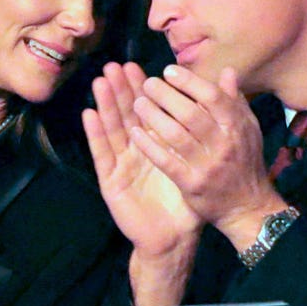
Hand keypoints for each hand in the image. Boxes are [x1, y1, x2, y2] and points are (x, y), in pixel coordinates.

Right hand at [82, 63, 201, 256]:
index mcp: (157, 145)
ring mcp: (122, 164)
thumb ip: (205, 137)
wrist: (173, 239)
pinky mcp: (111, 180)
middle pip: (128, 115)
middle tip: (116, 65)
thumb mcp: (197, 165)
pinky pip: (102, 154)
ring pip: (113, 129)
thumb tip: (217, 111)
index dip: (143, 90)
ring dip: (106, 104)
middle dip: (122, 90)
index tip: (140, 66)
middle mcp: (137, 151)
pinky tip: (89, 114)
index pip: (149, 112)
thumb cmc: (186, 204)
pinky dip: (95, 134)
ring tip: (101, 81)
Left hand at [131, 64, 293, 245]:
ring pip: (175, 135)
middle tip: (147, 84)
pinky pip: (166, 161)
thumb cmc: (244, 162)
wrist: (248, 206)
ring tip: (137, 103)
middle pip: (190, 114)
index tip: (168, 71)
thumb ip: (234, 101)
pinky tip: (134, 132)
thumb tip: (226, 71)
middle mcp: (224, 144)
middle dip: (165, 95)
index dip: (189, 82)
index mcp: (237, 127)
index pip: (212, 97)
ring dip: (153, 117)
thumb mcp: (248, 129)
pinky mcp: (192, 184)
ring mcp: (207, 166)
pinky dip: (149, 145)